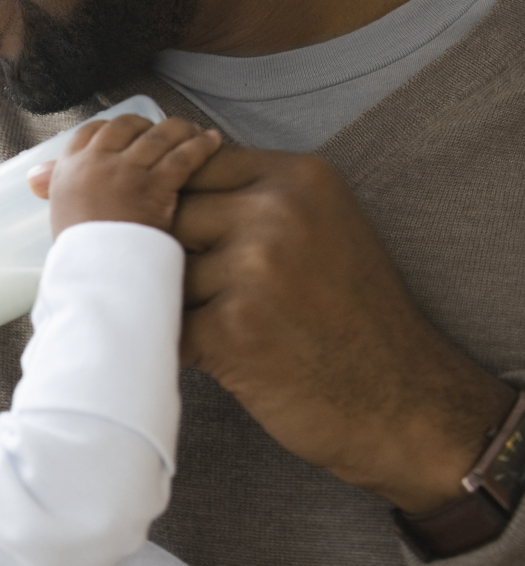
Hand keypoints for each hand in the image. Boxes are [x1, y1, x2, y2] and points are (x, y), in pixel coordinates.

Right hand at [27, 116, 221, 236]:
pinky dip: (201, 146)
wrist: (97, 278)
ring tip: (195, 133)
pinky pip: (183, 155)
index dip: (113, 128)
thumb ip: (54, 188)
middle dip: (147, 125)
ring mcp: (126, 171)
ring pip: (158, 135)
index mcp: (69, 169)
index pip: (91, 131)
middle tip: (164, 134)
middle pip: (126, 125)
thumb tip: (34, 175)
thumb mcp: (59, 214)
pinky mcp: (155, 185)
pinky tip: (213, 142)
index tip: (129, 135)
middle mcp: (96, 163)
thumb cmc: (79, 255)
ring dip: (180, 130)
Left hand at [175, 147, 514, 513]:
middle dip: (168, 253)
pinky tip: (215, 356)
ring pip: (163, 270)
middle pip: (171, 213)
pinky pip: (167, 323)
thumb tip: (165, 185)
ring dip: (175, 303)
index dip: (178, 202)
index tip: (187, 236)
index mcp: (300, 177)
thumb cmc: (352, 317)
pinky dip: (179, 344)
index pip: (197, 164)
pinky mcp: (232, 326)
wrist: (403, 401)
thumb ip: (254, 198)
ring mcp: (255, 267)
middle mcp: (279, 211)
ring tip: (218, 327)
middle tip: (199, 291)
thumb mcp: (322, 226)